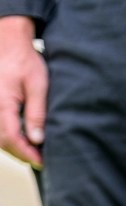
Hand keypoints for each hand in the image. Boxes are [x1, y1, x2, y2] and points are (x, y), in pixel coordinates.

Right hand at [0, 16, 46, 167]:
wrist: (8, 43)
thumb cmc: (24, 60)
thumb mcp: (37, 85)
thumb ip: (37, 113)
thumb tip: (38, 139)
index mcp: (2, 103)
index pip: (12, 137)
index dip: (27, 153)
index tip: (42, 162)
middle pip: (3, 141)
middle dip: (22, 154)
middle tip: (42, 161)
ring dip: (15, 148)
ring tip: (35, 153)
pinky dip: (9, 138)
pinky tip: (25, 141)